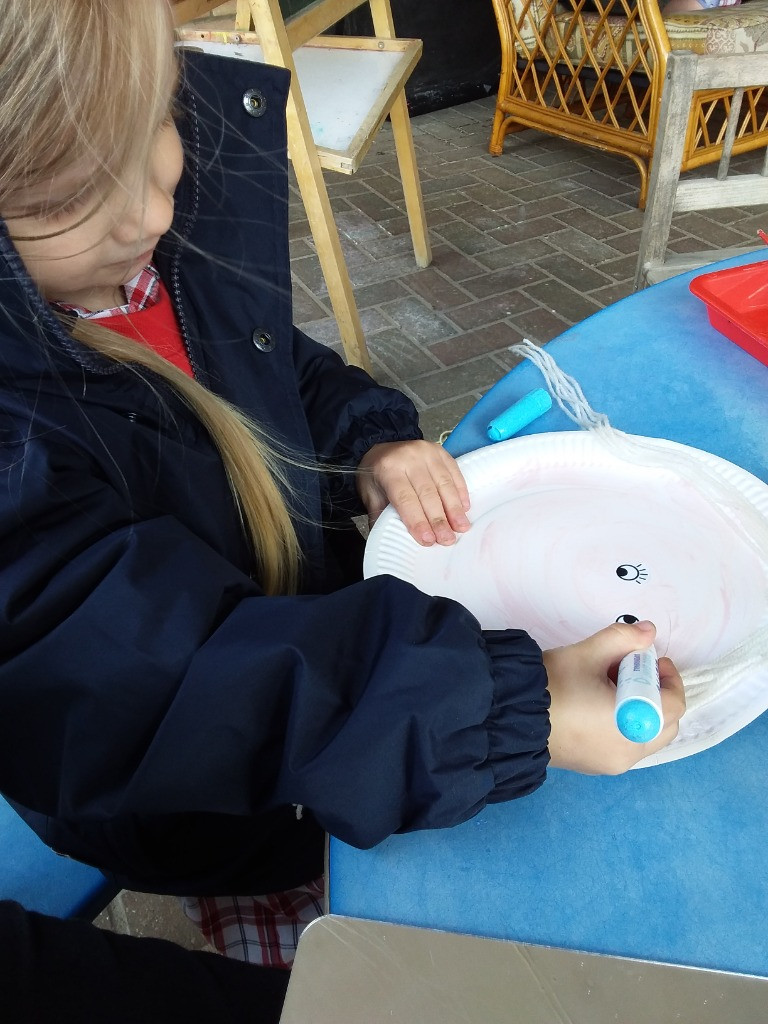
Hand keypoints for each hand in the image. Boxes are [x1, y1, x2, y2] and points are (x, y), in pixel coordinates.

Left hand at [357, 440, 470, 546]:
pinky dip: (460, 491)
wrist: (380, 449)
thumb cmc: (376, 476)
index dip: (418, 520)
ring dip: (454, 508)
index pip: (405, 498)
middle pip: (427, 493)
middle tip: (448, 539)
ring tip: (461, 527)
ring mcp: (427, 452)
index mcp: (388, 469)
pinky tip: (464, 507)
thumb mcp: (370, 496)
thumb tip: (393, 543)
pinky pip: (454, 472)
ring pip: (444, 483)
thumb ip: (380, 517)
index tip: (428, 540)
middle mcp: (409, 458)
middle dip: (439, 519)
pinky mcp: (440, 451)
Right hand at [543, 620, 685, 773]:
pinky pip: (626, 746)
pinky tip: (599, 706)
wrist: (508, 717)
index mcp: (634, 725)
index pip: (674, 704)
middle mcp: (630, 752)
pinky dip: (626, 725)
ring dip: (643, 710)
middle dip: (658, 694)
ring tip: (612, 687)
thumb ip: (623, 639)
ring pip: (647, 737)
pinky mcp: (596, 767)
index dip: (669, 677)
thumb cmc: (552, 685)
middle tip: (634, 671)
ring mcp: (613, 764)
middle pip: (666, 724)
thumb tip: (648, 631)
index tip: (651, 658)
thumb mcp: (587, 654)